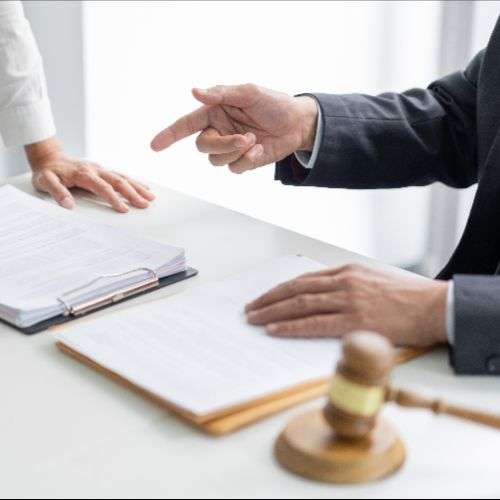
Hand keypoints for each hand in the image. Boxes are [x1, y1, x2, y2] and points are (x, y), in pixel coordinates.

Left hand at [27, 138, 154, 211]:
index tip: (123, 210)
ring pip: (123, 177)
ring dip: (137, 187)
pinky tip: (143, 187)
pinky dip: (134, 181)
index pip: (102, 187)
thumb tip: (68, 205)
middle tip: (145, 204)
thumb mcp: (44, 181)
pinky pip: (121, 175)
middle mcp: (95, 170)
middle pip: (118, 181)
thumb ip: (57, 192)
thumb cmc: (47, 171)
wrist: (48, 156)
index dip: (113, 198)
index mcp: (83, 174)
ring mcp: (101, 169)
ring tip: (151, 197)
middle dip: (133, 193)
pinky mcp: (103, 170)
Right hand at [150, 84, 317, 172]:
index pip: (186, 125)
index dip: (169, 135)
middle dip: (222, 145)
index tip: (154, 146)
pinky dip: (246, 160)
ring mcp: (229, 147)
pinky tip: (259, 149)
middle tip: (244, 138)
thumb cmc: (273, 103)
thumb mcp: (248, 93)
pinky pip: (234, 168)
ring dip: (236, 151)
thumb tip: (194, 91)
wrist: (296, 124)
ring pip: (216, 160)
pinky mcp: (242, 161)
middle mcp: (218, 130)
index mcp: (214, 112)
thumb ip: (221, 93)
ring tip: (255, 140)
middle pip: (202, 146)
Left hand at [245, 264, 448, 346]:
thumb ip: (348, 285)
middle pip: (296, 290)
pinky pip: (315, 323)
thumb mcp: (374, 278)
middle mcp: (343, 282)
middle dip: (269, 300)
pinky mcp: (354, 320)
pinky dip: (292, 327)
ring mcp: (348, 300)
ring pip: (300, 304)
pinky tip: (274, 330)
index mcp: (347, 271)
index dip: (281, 289)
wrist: (433, 306)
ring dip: (272, 312)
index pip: (304, 280)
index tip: (265, 297)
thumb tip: (324, 296)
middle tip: (249, 309)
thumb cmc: (407, 295)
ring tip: (254, 320)